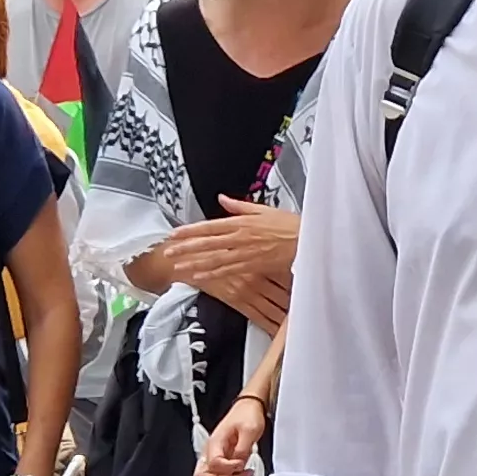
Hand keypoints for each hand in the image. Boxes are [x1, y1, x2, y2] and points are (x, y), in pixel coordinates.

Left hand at [151, 196, 299, 328]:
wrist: (307, 240)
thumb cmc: (289, 225)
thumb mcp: (263, 209)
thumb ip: (240, 206)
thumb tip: (223, 198)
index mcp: (241, 222)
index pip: (209, 226)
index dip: (190, 230)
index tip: (175, 234)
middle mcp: (240, 237)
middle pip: (207, 243)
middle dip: (185, 248)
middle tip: (168, 252)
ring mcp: (245, 253)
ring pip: (214, 258)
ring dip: (194, 262)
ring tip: (178, 266)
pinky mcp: (252, 265)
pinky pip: (228, 270)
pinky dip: (213, 274)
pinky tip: (200, 276)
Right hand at [194, 394, 267, 475]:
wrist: (248, 408)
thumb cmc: (247, 415)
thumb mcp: (250, 430)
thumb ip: (242, 450)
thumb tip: (239, 465)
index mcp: (215, 442)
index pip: (214, 464)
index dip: (229, 469)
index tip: (242, 464)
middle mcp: (210, 450)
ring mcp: (214, 456)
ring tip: (244, 475)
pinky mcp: (220, 459)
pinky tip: (243, 472)